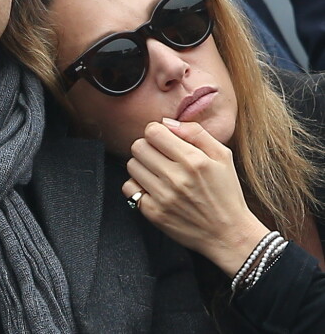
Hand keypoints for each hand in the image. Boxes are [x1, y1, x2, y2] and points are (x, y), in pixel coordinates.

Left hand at [122, 119, 268, 275]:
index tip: (163, 139)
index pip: (153, 132)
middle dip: (147, 146)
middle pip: (138, 146)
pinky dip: (137, 185)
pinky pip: (129, 188)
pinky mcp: (154, 213)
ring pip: (132, 165)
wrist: (229, 235)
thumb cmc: (226, 192)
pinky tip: (152, 187)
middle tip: (159, 155)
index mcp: (194, 160)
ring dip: (142, 165)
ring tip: (157, 171)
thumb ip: (196, 132)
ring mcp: (163, 197)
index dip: (156, 131)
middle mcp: (176, 178)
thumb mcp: (222, 156)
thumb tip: (167, 122)